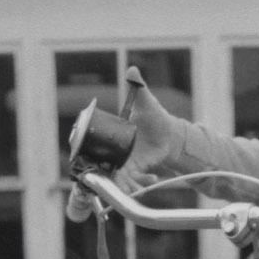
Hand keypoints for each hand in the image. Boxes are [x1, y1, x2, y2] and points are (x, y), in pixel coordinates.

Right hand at [65, 88, 180, 220]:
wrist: (169, 133)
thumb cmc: (155, 117)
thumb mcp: (147, 102)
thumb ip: (138, 87)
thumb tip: (133, 70)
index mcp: (112, 134)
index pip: (95, 146)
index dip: (89, 156)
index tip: (92, 164)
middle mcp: (115, 151)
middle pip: (102, 167)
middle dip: (104, 177)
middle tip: (110, 181)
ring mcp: (125, 162)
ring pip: (117, 178)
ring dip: (123, 185)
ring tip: (132, 189)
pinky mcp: (137, 170)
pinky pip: (133, 180)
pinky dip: (139, 183)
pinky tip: (152, 179)